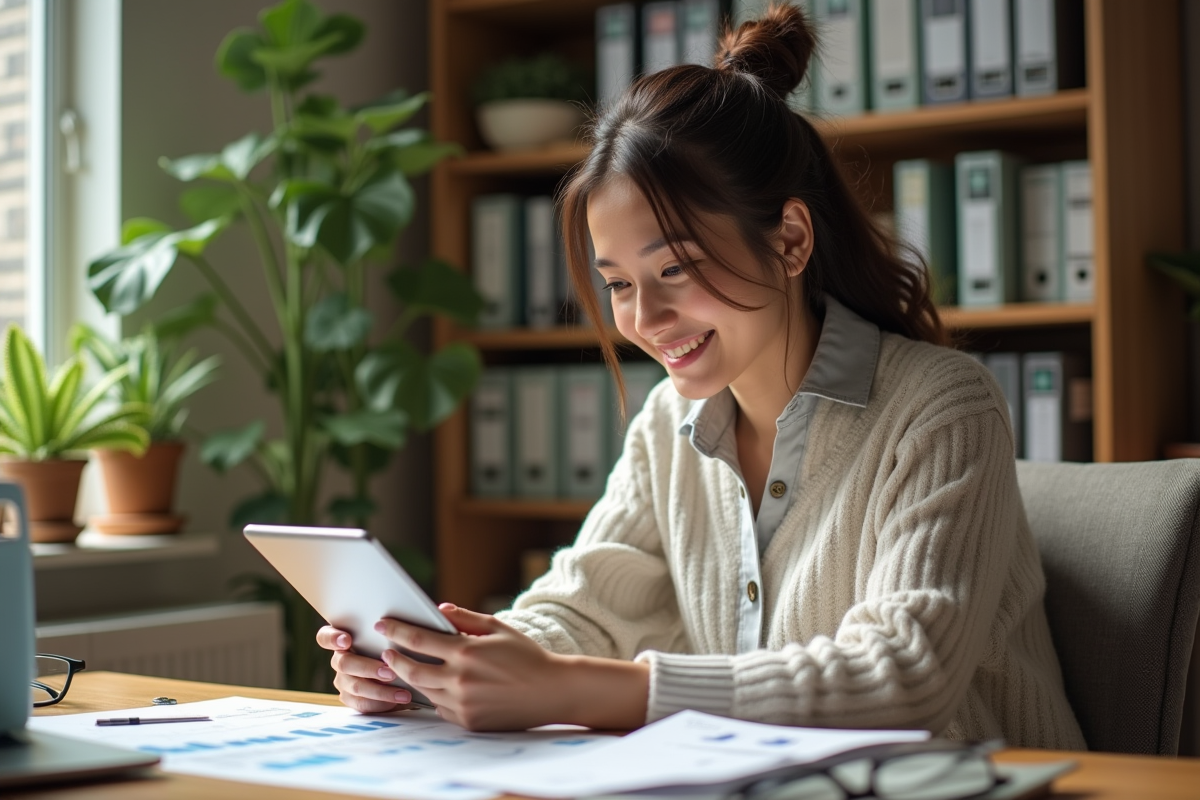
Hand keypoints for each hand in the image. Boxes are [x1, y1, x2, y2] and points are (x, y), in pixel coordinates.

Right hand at [315, 625, 412, 712]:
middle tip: (390, 673)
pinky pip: (361, 703)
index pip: (325, 637)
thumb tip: (396, 631)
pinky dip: (380, 703)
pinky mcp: (349, 698)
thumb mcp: (385, 639)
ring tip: (402, 692)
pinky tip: (395, 701)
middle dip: (368, 668)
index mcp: (340, 640)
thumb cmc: (390, 648)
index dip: (333, 638)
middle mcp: (338, 659)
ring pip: (356, 686)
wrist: (396, 673)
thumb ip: (381, 635)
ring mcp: (342, 680)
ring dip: (381, 691)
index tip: (346, 640)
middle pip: (344, 664)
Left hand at [375, 604, 569, 730]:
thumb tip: (439, 609)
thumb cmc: (527, 656)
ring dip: (410, 678)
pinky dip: (435, 696)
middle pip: (411, 669)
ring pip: (423, 690)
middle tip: (385, 651)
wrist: (552, 691)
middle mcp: (460, 679)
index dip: (396, 631)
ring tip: (405, 667)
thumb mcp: (498, 628)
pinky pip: (441, 708)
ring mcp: (463, 704)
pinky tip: (436, 686)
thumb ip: (466, 618)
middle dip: (393, 659)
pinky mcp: (468, 721)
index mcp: (467, 651)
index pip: (418, 639)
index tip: (382, 624)